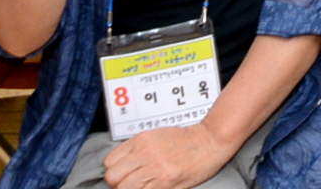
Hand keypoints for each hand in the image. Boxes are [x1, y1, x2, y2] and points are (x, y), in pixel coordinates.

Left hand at [103, 122, 231, 188]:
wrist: (211, 140)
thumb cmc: (185, 140)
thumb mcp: (156, 136)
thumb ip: (137, 149)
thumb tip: (121, 167)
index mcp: (141, 140)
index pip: (109, 161)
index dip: (114, 171)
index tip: (122, 174)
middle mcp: (145, 153)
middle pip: (113, 177)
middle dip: (117, 184)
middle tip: (129, 185)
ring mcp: (155, 168)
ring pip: (123, 188)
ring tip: (141, 187)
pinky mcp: (166, 182)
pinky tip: (153, 188)